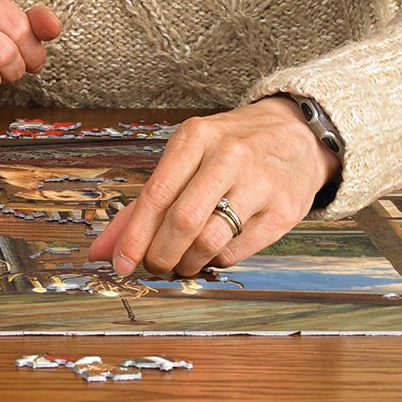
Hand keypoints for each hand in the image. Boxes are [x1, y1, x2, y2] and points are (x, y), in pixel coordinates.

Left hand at [87, 97, 338, 276]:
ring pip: (210, 240)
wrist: (296, 135)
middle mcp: (229, 156)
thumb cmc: (229, 147)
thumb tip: (105, 248)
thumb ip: (147, 199)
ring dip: (186, 263)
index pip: (156, 194)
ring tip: (179, 264)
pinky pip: (237, 250)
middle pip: (182, 221)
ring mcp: (260, 183)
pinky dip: (215, 261)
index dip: (134, 236)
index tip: (120, 262)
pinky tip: (210, 254)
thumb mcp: (188, 154)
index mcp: (196, 137)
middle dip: (159, 254)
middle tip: (152, 267)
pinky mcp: (284, 210)